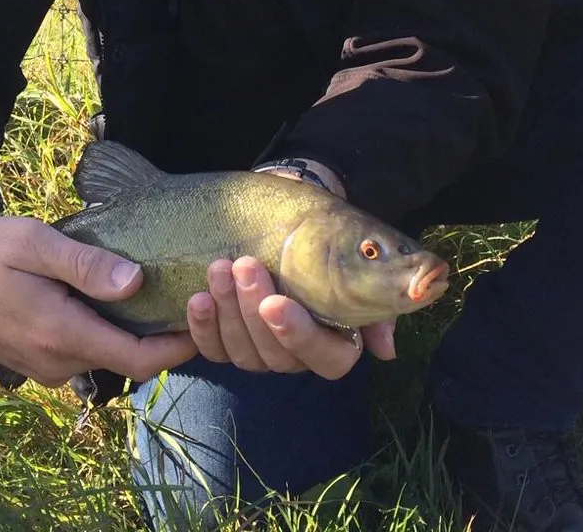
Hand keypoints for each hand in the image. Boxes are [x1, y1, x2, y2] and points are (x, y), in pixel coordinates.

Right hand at [0, 197, 196, 387]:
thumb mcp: (34, 243)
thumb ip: (84, 265)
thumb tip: (136, 281)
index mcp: (60, 334)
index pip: (137, 359)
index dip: (177, 347)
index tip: (206, 320)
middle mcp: (56, 363)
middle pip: (126, 360)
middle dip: (160, 337)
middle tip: (186, 296)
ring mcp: (44, 367)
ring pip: (104, 356)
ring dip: (131, 333)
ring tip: (155, 293)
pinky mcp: (35, 361)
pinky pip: (83, 353)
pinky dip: (105, 332)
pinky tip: (111, 300)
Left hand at [186, 160, 395, 376]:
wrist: (293, 223)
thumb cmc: (329, 244)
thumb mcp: (359, 264)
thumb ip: (377, 302)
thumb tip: (384, 348)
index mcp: (336, 343)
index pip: (325, 358)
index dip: (298, 335)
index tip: (275, 303)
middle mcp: (297, 355)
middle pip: (275, 354)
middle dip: (252, 310)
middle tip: (243, 265)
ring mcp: (261, 352)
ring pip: (243, 352)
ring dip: (227, 311)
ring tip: (218, 269)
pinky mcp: (228, 343)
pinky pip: (213, 349)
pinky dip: (202, 327)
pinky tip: (198, 298)